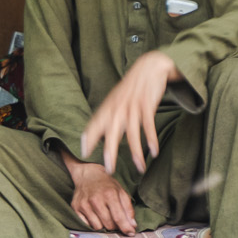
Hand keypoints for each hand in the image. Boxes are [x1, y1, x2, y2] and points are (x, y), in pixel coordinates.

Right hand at [63, 156, 137, 234]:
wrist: (88, 175)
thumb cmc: (107, 184)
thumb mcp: (121, 192)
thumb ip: (128, 209)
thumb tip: (132, 226)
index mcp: (109, 194)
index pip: (118, 217)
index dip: (126, 228)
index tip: (130, 233)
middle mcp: (95, 199)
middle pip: (108, 225)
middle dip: (114, 225)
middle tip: (114, 219)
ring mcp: (84, 204)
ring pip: (97, 227)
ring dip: (103, 225)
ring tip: (104, 216)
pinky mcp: (75, 207)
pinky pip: (86, 225)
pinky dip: (92, 223)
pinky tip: (94, 215)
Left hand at [81, 49, 179, 175]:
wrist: (148, 67)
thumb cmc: (130, 88)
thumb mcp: (114, 100)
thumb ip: (106, 117)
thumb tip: (96, 136)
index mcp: (108, 107)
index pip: (94, 125)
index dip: (88, 139)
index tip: (83, 153)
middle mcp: (118, 108)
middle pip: (112, 133)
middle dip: (110, 152)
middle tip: (109, 169)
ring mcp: (132, 107)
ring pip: (132, 133)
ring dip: (136, 152)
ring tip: (140, 168)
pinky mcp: (147, 105)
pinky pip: (148, 125)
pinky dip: (151, 139)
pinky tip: (154, 152)